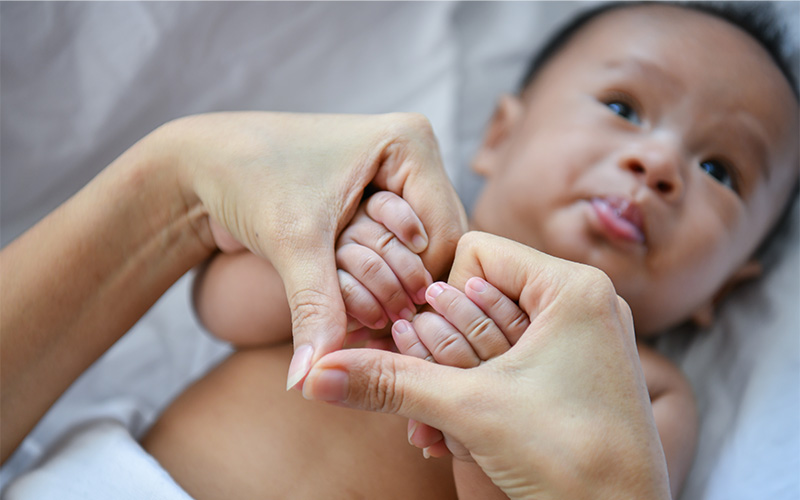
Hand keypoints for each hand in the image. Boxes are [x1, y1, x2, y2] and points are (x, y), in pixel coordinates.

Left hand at [163, 112, 465, 387]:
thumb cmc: (247, 179)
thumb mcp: (292, 242)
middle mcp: (413, 155)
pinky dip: (384, 281)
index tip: (390, 332)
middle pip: (441, 245)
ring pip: (423, 253)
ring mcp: (398, 176)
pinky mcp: (380, 197)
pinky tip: (362, 311)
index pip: (446, 235)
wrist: (205, 162)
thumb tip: (310, 378)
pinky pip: (401, 249)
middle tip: (380, 334)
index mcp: (409, 142)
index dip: (421, 291)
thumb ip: (315, 308)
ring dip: (398, 291)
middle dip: (411, 293)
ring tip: (369, 324)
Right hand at [302, 232, 670, 498]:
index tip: (430, 344)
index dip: (441, 299)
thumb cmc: (572, 461)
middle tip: (431, 392)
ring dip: (454, 382)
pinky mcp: (576, 378)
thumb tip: (316, 371)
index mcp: (573, 287)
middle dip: (442, 352)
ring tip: (441, 426)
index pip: (475, 253)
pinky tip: (456, 438)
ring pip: (491, 338)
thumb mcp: (467, 410)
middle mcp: (584, 305)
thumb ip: (389, 381)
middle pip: (480, 297)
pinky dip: (479, 396)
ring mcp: (583, 343)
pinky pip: (512, 367)